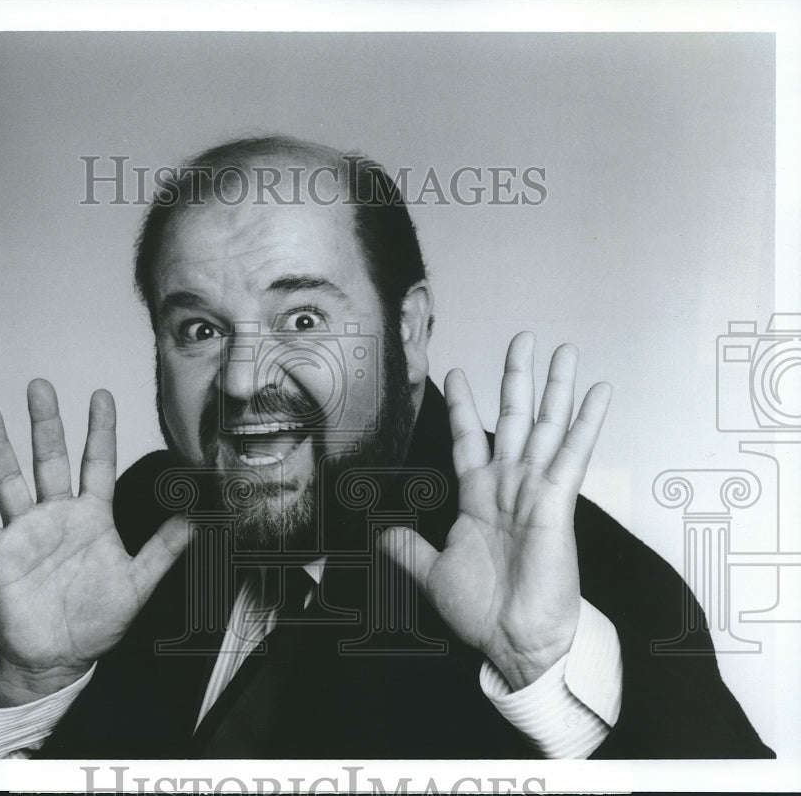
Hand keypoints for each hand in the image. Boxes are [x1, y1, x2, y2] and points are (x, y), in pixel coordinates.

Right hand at [0, 380, 189, 705]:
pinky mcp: (1, 553)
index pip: (97, 463)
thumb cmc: (98, 619)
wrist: (60, 656)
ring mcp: (27, 531)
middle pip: (51, 459)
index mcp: (93, 516)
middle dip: (45, 423)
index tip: (100, 395)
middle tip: (39, 386)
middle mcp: (58, 515)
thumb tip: (198, 521)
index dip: (100, 429)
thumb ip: (164, 549)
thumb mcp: (139, 582)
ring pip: (10, 480)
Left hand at [381, 332, 610, 689]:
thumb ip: (408, 547)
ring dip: (554, 387)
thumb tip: (380, 531)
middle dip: (517, 378)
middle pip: (513, 418)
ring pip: (546, 425)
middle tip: (522, 339)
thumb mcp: (431, 572)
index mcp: (478, 497)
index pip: (470, 439)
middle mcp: (508, 486)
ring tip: (563, 350)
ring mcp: (535, 490)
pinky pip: (572, 453)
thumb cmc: (482, 609)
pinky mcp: (558, 501)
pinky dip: (586, 421)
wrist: (514, 639)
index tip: (457, 373)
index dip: (465, 406)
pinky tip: (597, 392)